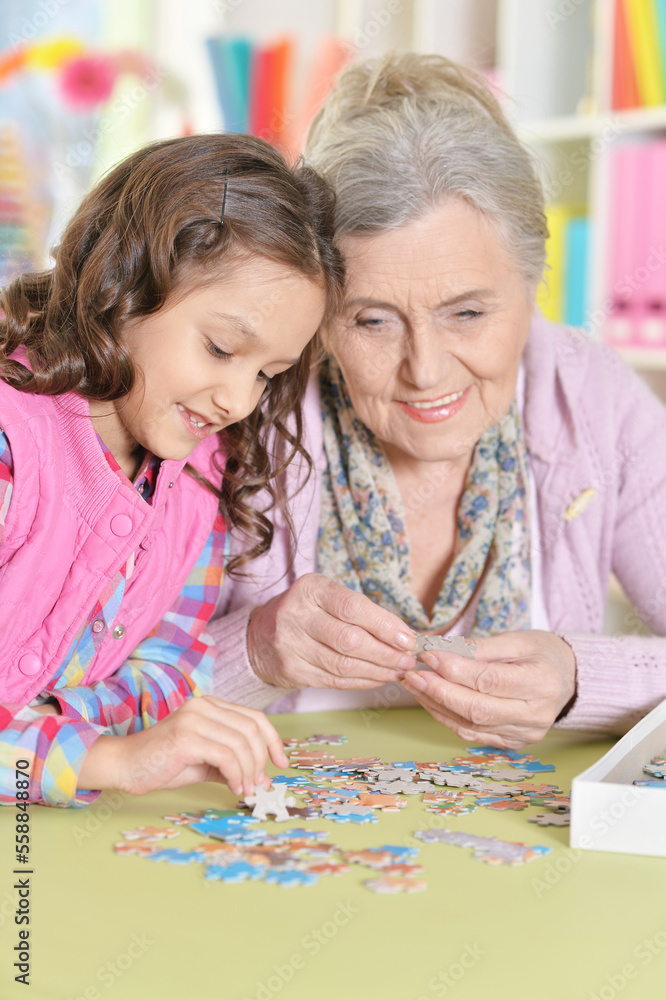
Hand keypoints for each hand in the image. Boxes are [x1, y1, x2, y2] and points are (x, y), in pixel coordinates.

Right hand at [78, 696, 287, 795]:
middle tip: (257, 784)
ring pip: (242, 743)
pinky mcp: (186, 737)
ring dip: (250, 771)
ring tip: (245, 789)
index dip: (273, 741)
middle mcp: (204, 706)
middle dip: (261, 760)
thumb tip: (264, 779)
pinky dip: (237, 775)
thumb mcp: (207, 763)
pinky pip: (226, 755)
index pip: (255, 717)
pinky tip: (234, 788)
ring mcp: (194, 719)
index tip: (281, 764)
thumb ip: (234, 765)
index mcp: (211, 705)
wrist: (125, 766)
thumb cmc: (165, 764)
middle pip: (252, 729)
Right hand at [248, 573, 416, 689]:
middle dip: (386, 653)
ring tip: (398, 671)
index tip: (408, 639)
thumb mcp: (324, 597)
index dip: (385, 625)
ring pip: (344, 664)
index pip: (353, 607)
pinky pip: (334, 680)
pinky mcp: (292, 671)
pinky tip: (378, 678)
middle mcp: (296, 615)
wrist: (258, 636)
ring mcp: (291, 646)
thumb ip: (359, 611)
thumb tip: (403, 634)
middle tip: (408, 660)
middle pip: (350, 640)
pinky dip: (362, 682)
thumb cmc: (304, 612)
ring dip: (378, 671)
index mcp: (310, 589)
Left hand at [400, 630, 576, 748]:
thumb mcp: (517, 640)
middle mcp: (535, 714)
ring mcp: (524, 733)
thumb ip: (481, 647)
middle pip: (477, 709)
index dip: (454, 670)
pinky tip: (430, 700)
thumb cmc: (542, 654)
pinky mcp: (512, 742)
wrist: (567, 678)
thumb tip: (442, 650)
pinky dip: (447, 717)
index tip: (428, 656)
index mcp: (542, 683)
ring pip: (470, 725)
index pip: (489, 680)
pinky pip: (472, 734)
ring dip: (436, 705)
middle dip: (439, 691)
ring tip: (415, 685)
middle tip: (412, 674)